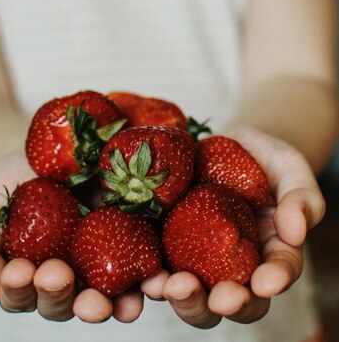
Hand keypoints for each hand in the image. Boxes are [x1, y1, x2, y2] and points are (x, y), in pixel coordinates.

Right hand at [0, 150, 144, 322]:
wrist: (49, 149)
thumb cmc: (9, 187)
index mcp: (29, 279)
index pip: (21, 295)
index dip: (19, 290)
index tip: (17, 271)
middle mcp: (68, 280)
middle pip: (65, 302)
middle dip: (60, 294)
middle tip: (56, 276)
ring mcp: (102, 264)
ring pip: (107, 297)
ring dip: (112, 304)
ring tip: (112, 302)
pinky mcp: (134, 242)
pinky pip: (143, 267)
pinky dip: (149, 278)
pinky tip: (153, 280)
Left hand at [141, 126, 324, 327]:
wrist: (228, 143)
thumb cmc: (268, 161)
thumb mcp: (293, 172)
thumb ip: (301, 199)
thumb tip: (296, 232)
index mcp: (270, 253)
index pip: (276, 275)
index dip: (272, 282)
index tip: (264, 283)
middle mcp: (232, 264)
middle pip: (228, 300)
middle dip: (220, 303)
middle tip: (215, 298)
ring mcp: (198, 254)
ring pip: (189, 293)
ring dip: (179, 297)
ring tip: (168, 287)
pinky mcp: (168, 238)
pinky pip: (158, 262)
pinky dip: (151, 274)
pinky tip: (146, 273)